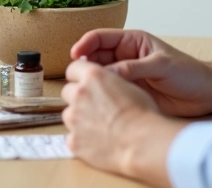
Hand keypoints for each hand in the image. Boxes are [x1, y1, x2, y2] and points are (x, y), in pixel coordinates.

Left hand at [62, 58, 177, 186]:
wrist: (143, 143)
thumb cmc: (143, 114)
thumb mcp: (129, 86)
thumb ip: (108, 82)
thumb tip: (103, 85)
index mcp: (93, 76)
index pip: (73, 69)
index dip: (80, 77)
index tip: (85, 83)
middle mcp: (79, 94)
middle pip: (68, 91)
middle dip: (78, 98)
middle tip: (95, 107)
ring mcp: (74, 118)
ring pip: (68, 114)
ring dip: (78, 118)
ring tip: (99, 126)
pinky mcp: (73, 140)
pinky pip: (72, 136)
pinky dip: (81, 138)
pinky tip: (98, 142)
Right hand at [71, 29, 211, 117]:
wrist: (204, 94)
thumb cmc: (188, 73)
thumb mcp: (160, 65)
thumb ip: (133, 68)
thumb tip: (108, 73)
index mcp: (132, 41)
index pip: (100, 37)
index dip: (85, 44)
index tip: (75, 55)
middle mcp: (125, 56)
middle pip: (95, 57)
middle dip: (85, 65)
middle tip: (77, 77)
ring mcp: (126, 75)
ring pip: (100, 76)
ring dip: (91, 82)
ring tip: (84, 91)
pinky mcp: (129, 92)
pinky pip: (109, 92)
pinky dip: (101, 95)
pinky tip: (96, 102)